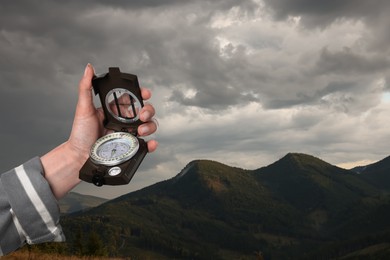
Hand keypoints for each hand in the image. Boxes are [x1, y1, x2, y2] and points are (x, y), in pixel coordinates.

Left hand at [41, 64, 157, 198]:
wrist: (79, 156)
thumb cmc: (80, 133)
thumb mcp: (83, 108)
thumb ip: (86, 88)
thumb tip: (89, 68)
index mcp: (116, 109)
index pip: (134, 98)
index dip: (142, 94)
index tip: (144, 93)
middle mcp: (125, 120)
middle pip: (145, 111)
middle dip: (149, 110)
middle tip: (142, 115)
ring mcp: (129, 133)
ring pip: (149, 126)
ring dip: (150, 126)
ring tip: (141, 130)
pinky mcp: (131, 147)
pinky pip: (146, 145)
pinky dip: (152, 144)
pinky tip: (150, 143)